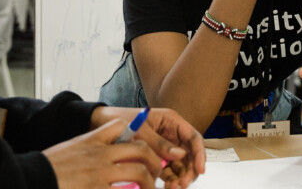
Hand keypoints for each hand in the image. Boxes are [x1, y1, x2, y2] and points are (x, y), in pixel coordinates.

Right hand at [43, 119, 161, 188]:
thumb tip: (110, 143)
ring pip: (138, 173)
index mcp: (93, 141)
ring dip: (149, 183)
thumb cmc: (50, 166)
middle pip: (140, 150)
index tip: (144, 148)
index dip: (137, 134)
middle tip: (156, 174)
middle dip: (153, 162)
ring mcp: (100, 174)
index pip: (123, 127)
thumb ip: (91, 144)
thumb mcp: (71, 147)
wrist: (32, 179)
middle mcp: (101, 155)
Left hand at [90, 107, 205, 187]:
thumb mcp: (141, 131)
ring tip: (172, 187)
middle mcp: (172, 134)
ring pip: (181, 165)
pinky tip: (166, 185)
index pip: (193, 137)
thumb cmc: (121, 119)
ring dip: (180, 177)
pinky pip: (169, 170)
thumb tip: (180, 155)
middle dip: (189, 170)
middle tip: (181, 184)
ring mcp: (165, 146)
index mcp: (171, 121)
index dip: (199, 154)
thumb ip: (160, 143)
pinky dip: (170, 178)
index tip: (199, 170)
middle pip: (190, 154)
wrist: (101, 122)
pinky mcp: (157, 157)